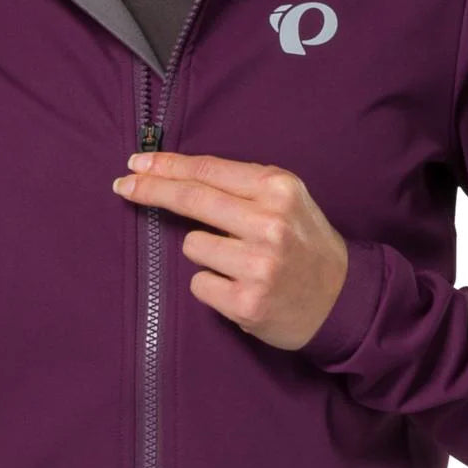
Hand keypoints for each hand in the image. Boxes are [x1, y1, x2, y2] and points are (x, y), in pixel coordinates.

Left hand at [112, 151, 348, 351]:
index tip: (135, 164)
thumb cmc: (305, 243)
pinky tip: (240, 288)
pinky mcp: (248, 302)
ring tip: (239, 264)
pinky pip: (200, 283)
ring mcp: (259, 264)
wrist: (344, 299)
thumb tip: (174, 174)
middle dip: (150, 190)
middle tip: (123, 185)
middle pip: (192, 199)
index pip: (207, 171)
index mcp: (278, 188)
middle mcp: (270, 223)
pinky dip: (212, 286)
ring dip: (205, 254)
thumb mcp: (286, 200)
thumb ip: (240, 186)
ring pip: (192, 246)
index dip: (165, 166)